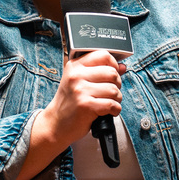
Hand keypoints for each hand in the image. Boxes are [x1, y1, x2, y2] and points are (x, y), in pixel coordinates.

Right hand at [11, 49, 125, 179]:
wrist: (56, 124)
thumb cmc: (69, 103)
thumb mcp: (80, 82)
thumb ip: (101, 72)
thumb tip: (123, 66)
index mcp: (75, 66)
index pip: (103, 55)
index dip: (113, 65)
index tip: (112, 74)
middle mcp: (76, 76)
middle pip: (112, 72)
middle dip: (117, 84)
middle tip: (110, 92)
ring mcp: (80, 90)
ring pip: (114, 90)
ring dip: (117, 99)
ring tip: (108, 103)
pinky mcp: (86, 105)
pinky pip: (112, 104)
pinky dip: (115, 110)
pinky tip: (108, 112)